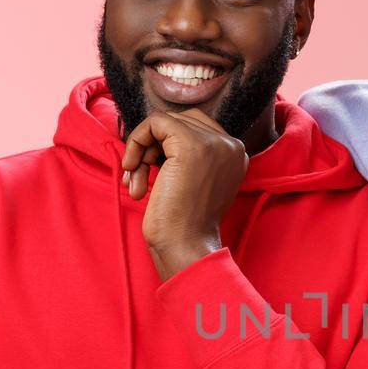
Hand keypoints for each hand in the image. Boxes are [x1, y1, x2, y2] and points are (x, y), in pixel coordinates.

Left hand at [120, 108, 247, 278]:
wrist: (186, 247)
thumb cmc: (183, 224)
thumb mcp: (192, 181)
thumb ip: (185, 156)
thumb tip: (153, 133)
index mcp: (235, 154)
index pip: (194, 128)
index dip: (165, 146)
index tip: (152, 173)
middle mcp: (230, 144)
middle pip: (180, 121)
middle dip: (152, 146)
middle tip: (139, 176)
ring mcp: (214, 142)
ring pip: (165, 122)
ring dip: (141, 150)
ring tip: (135, 182)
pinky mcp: (191, 143)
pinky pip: (155, 122)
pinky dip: (136, 141)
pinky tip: (131, 170)